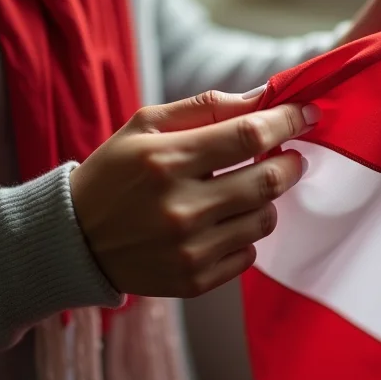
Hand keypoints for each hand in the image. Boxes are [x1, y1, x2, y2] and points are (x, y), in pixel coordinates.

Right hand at [69, 91, 318, 297]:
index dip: (288, 121)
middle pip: (268, 181)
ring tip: (244, 191)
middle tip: (290, 156)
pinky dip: (246, 234)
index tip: (307, 115)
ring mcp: (188, 250)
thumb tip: (262, 98)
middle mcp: (180, 208)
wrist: (73, 239)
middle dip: (291, 163)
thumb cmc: (114, 172)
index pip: (249, 135)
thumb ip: (205, 106)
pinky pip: (248, 254)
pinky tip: (223, 223)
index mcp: (166, 160)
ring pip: (264, 219)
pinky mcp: (193, 281)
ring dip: (266, 200)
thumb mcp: (145, 125)